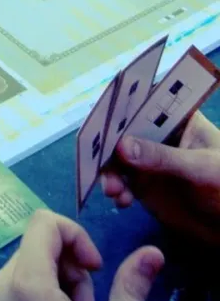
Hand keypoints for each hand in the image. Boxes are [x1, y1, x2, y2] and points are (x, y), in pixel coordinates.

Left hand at [0, 210, 163, 300]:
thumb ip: (132, 289)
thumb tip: (151, 253)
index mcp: (26, 284)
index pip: (44, 222)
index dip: (77, 236)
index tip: (96, 270)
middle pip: (39, 245)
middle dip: (71, 271)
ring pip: (30, 266)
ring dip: (58, 287)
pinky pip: (17, 286)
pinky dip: (41, 299)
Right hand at [101, 112, 219, 245]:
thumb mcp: (200, 168)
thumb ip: (163, 157)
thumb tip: (121, 146)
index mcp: (177, 117)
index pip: (146, 99)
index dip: (124, 101)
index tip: (104, 114)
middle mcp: (157, 133)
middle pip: (123, 127)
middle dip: (109, 141)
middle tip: (98, 157)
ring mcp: (148, 158)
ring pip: (116, 156)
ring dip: (109, 170)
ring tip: (114, 190)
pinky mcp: (143, 183)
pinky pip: (120, 180)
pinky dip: (116, 189)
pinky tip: (122, 201)